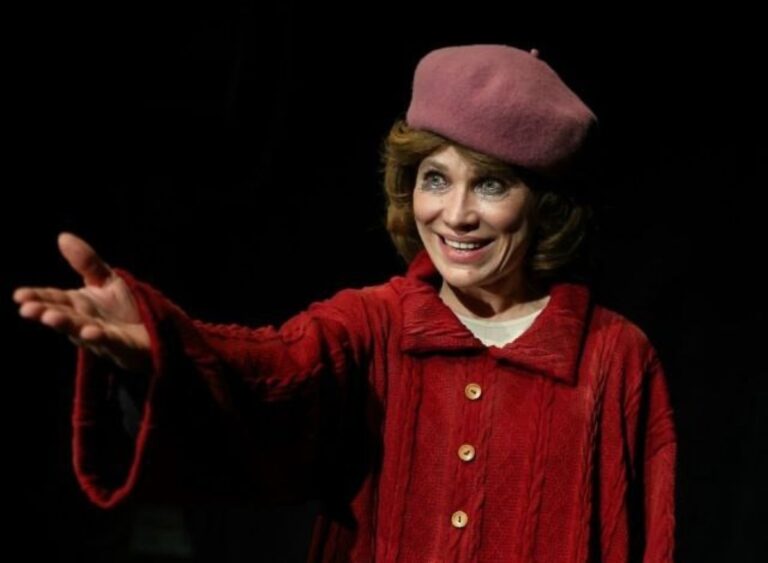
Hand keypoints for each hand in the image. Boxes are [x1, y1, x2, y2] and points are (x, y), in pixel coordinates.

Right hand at [13, 233, 151, 373]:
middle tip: (27, 310)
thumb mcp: (106, 280)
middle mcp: (85, 322)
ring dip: (67, 325)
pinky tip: (91, 332)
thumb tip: (62, 236)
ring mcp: (101, 337)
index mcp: (78, 305)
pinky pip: (110, 342)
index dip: (37, 298)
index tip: (19, 295)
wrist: (153, 331)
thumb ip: (86, 262)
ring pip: (81, 331)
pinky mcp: (122, 347)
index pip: (54, 299)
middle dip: (46, 313)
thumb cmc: (125, 308)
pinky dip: (99, 337)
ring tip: (50, 318)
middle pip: (63, 316)